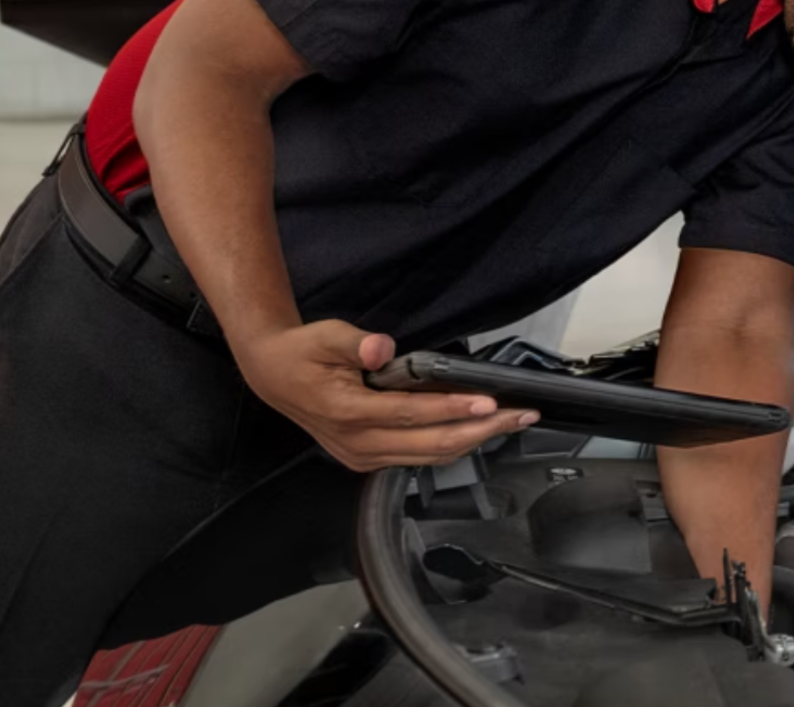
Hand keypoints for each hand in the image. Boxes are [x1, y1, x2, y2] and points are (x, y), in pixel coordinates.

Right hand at [233, 320, 536, 470]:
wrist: (273, 374)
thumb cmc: (303, 352)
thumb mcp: (326, 335)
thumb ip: (355, 342)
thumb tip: (382, 347)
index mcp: (347, 413)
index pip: (410, 414)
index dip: (451, 409)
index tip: (488, 402)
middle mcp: (357, 443)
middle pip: (430, 444)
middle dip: (481, 431)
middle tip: (520, 415)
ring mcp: (363, 456)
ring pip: (429, 456)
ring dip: (474, 440)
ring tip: (511, 422)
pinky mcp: (368, 458)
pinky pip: (418, 457)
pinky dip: (452, 444)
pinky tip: (479, 430)